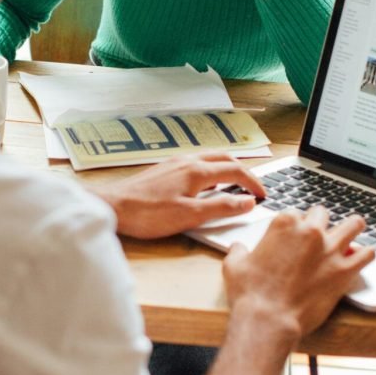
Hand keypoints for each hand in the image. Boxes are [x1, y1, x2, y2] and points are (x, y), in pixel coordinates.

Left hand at [97, 154, 266, 239]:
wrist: (112, 207)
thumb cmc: (147, 214)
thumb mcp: (190, 216)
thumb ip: (222, 208)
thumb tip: (248, 202)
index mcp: (196, 171)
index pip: (235, 170)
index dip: (253, 182)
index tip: (263, 195)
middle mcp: (186, 161)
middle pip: (223, 158)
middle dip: (242, 171)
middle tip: (253, 187)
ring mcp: (173, 163)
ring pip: (208, 159)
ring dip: (225, 168)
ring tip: (233, 184)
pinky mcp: (163, 170)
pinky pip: (194, 163)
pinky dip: (209, 171)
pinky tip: (204, 185)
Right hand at [223, 206, 373, 343]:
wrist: (268, 320)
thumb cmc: (250, 294)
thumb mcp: (234, 266)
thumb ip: (238, 251)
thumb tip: (238, 248)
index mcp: (284, 224)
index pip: (295, 212)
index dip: (294, 224)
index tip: (293, 236)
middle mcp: (310, 232)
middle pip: (323, 214)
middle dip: (320, 223)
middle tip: (317, 236)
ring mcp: (330, 250)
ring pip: (354, 224)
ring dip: (351, 229)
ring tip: (349, 235)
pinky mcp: (344, 271)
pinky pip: (367, 254)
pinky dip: (365, 255)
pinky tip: (359, 258)